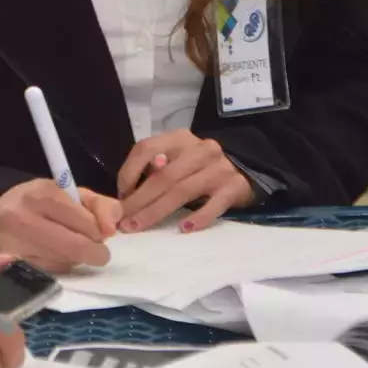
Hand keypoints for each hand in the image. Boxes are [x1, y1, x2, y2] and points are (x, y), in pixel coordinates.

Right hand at [0, 179, 121, 273]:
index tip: (101, 230)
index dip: (101, 231)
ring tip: (69, 246)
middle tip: (96, 249)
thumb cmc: (39, 202)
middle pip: (76, 247)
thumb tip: (112, 229)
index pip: (86, 222)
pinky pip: (51, 273)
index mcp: (42, 194)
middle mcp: (24, 219)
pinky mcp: (12, 265)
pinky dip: (60, 266)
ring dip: (77, 259)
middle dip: (95, 252)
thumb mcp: (70, 193)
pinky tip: (54, 255)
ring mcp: (15, 246)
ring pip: (65, 263)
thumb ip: (100, 205)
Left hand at [117, 130, 254, 233]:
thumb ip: (156, 167)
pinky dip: (198, 217)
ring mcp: (219, 168)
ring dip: (157, 211)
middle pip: (163, 176)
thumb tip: (129, 191)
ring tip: (139, 227)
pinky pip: (214, 205)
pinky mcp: (234, 187)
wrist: (247, 168)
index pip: (146, 148)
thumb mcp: (178, 158)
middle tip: (123, 222)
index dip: (129, 172)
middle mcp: (200, 149)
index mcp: (180, 139)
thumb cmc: (201, 167)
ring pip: (182, 190)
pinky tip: (183, 229)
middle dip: (139, 200)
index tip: (120, 195)